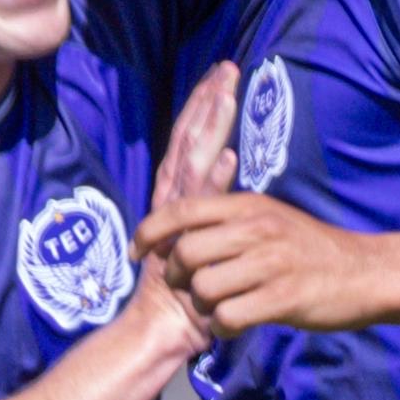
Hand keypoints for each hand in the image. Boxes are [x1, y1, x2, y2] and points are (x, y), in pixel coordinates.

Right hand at [123, 61, 246, 345]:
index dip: (205, 109)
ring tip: (225, 95)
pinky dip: (213, 181)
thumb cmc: (191, 296)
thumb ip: (219, 216)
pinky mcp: (178, 240)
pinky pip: (196, 207)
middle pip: (188, 140)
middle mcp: (173, 202)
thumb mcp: (211, 243)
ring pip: (190, 162)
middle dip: (207, 103)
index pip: (191, 142)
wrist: (161, 330)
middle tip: (226, 69)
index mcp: (180, 199)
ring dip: (209, 128)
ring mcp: (174, 219)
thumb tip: (238, 188)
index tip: (222, 77)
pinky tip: (230, 157)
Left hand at [140, 187, 399, 336]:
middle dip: (175, 278)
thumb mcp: (273, 218)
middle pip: (185, 253)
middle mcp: (257, 229)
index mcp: (249, 206)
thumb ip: (231, 219)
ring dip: (201, 306)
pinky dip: (221, 328)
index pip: (181, 211)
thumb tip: (182, 228)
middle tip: (186, 292)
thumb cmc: (313, 250)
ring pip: (203, 288)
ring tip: (217, 309)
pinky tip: (233, 326)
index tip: (138, 254)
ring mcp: (270, 264)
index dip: (149, 233)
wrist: (366, 273)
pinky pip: (228, 317)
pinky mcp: (282, 299)